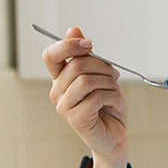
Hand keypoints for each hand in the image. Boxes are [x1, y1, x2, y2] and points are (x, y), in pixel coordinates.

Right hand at [42, 26, 127, 167]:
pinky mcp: (76, 119)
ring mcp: (64, 106)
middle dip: (102, 66)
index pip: (51, 55)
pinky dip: (114, 98)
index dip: (68, 45)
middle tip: (114, 75)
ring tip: (116, 91)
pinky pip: (97, 97)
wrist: (114, 137)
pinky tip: (116, 104)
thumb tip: (73, 29)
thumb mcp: (100, 76)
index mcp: (61, 79)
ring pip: (87, 81)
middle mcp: (57, 92)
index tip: (89, 44)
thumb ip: (86, 56)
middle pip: (76, 65)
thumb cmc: (108, 107)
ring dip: (110, 83)